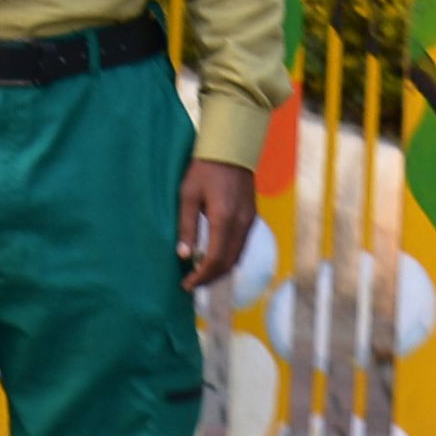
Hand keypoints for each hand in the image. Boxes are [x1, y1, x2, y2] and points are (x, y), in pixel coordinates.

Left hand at [177, 156, 255, 292]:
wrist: (230, 150)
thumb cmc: (204, 170)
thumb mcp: (187, 196)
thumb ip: (186, 226)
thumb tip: (183, 256)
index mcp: (224, 220)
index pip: (215, 259)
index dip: (201, 276)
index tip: (186, 285)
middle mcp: (241, 224)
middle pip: (229, 263)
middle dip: (210, 277)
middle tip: (191, 284)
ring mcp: (250, 221)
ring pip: (237, 256)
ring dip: (220, 269)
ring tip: (200, 274)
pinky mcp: (251, 217)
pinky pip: (241, 245)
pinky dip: (228, 257)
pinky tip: (214, 257)